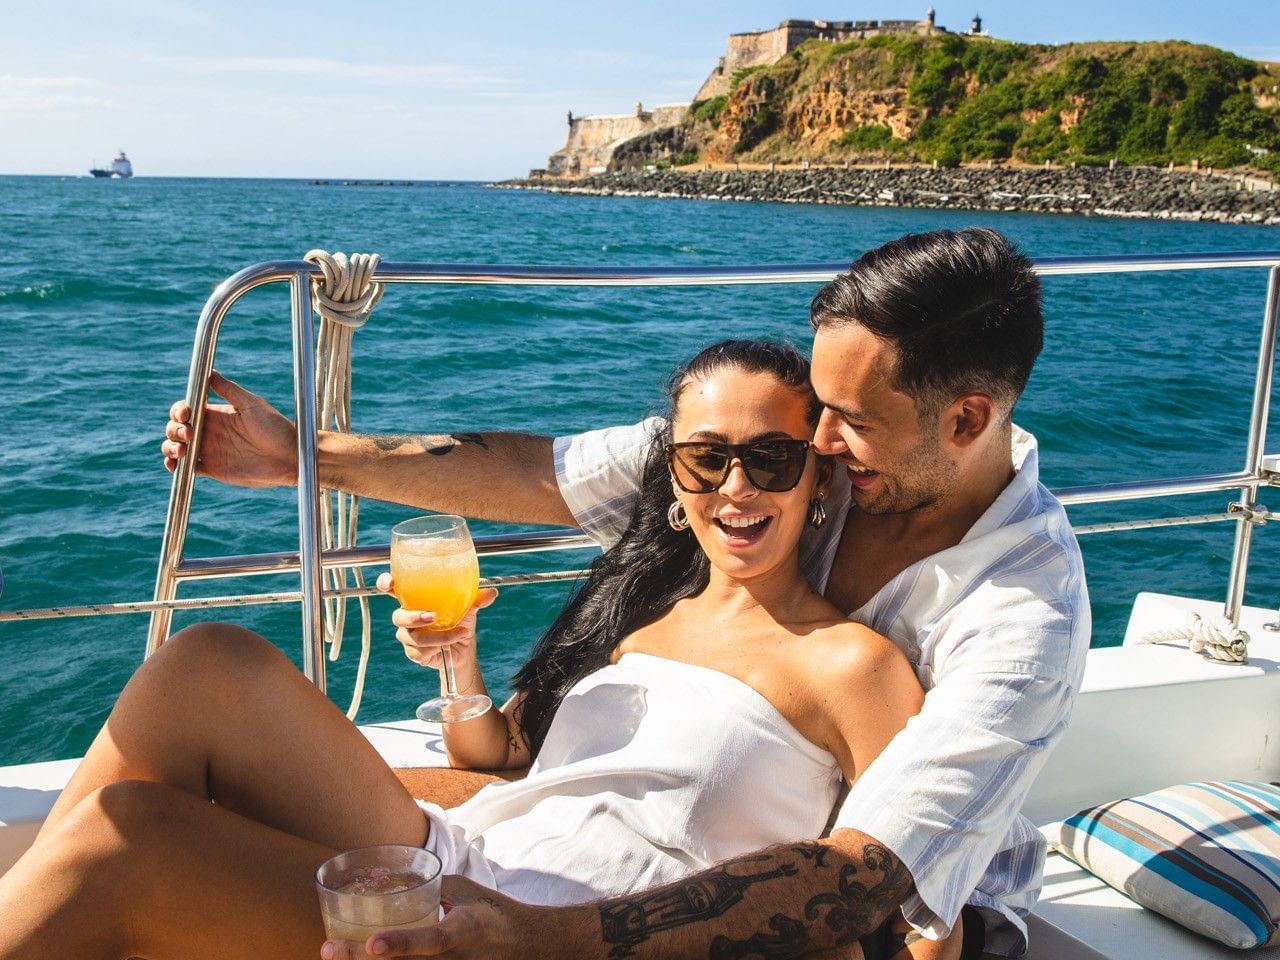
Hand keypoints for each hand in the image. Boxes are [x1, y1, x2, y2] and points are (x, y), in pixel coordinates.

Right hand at [161, 370, 297, 486]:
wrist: (290, 457)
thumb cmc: (276, 428)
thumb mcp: (253, 405)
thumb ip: (230, 390)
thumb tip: (210, 372)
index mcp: (216, 414)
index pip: (186, 410)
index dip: (179, 411)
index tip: (186, 413)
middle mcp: (209, 431)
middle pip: (176, 428)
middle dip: (174, 429)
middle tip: (189, 434)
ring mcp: (209, 451)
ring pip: (177, 447)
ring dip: (170, 447)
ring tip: (181, 450)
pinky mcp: (212, 469)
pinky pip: (186, 468)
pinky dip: (174, 466)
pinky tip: (175, 464)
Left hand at [320, 876, 535, 958]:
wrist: (522, 946)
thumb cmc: (492, 913)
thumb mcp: (466, 892)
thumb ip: (431, 887)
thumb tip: (393, 881)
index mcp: (463, 932)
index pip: (430, 941)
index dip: (401, 944)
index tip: (372, 944)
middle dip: (360, 959)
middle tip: (328, 950)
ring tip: (334, 954)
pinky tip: (360, 957)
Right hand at [377, 576, 497, 670]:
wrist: (464, 649)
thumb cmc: (461, 620)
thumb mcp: (469, 607)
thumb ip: (476, 598)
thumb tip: (492, 593)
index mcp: (415, 598)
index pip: (392, 588)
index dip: (385, 583)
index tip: (390, 583)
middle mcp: (407, 616)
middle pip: (398, 616)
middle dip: (413, 617)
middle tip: (433, 617)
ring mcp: (408, 635)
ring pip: (412, 637)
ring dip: (436, 638)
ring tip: (457, 635)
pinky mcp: (413, 652)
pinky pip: (418, 653)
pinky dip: (435, 650)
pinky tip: (446, 650)